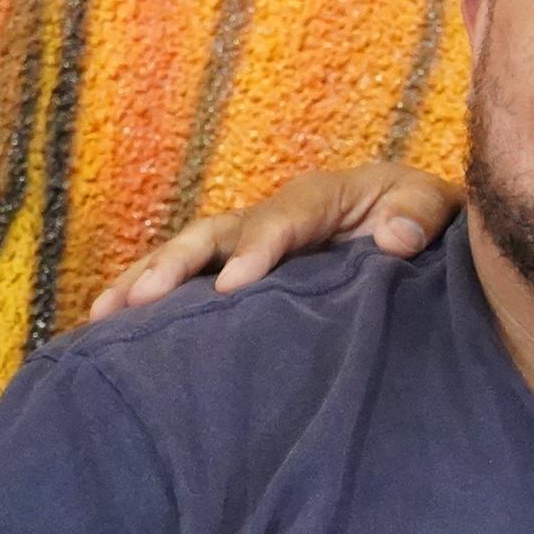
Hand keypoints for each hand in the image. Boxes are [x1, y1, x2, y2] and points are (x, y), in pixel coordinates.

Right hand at [87, 166, 461, 319]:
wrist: (416, 223)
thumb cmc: (420, 215)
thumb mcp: (432, 206)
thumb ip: (418, 216)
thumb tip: (394, 239)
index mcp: (317, 198)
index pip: (280, 221)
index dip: (254, 250)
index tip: (230, 287)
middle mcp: (271, 218)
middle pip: (212, 234)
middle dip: (172, 265)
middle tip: (137, 302)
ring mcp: (249, 243)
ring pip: (188, 256)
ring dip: (144, 282)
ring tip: (101, 318)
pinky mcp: (240, 272)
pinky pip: (192, 283)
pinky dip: (154, 302)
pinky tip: (116, 335)